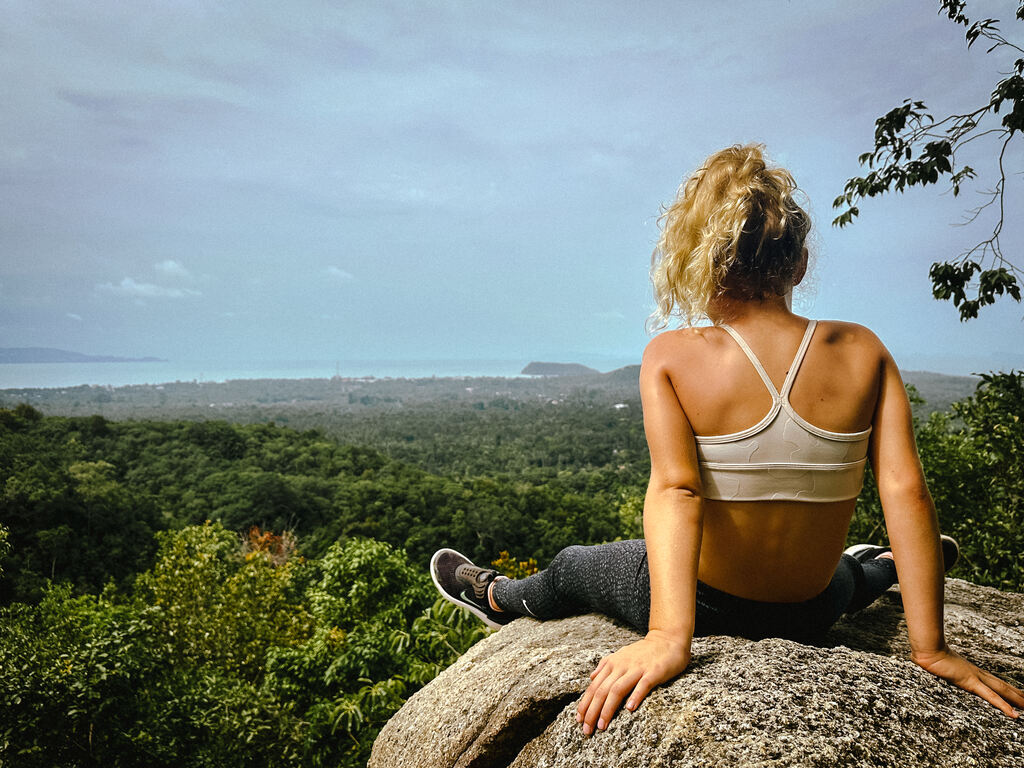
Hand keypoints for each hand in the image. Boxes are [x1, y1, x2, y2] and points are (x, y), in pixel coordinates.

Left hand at [576, 630, 690, 735]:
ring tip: (602, 725)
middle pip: (602, 690)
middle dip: (592, 711)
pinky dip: (635, 696)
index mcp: (612, 663)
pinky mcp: (653, 672)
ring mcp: (637, 668)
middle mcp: (621, 665)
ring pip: (617, 689)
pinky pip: (642, 685)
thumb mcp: (621, 654)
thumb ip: (605, 665)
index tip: (578, 720)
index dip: (585, 703)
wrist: (668, 639)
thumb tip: (591, 678)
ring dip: (608, 708)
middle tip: (587, 729)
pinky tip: (630, 709)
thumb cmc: (644, 651)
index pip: (594, 686)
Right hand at [911, 645, 1023, 717]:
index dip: (1006, 688)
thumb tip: (928, 667)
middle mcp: (977, 674)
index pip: (993, 681)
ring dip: (1017, 699)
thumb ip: (936, 668)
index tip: (1017, 694)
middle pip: (1003, 686)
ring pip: (1002, 691)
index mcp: (970, 671)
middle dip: (1017, 694)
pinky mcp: (971, 682)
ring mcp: (975, 677)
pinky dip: (1004, 706)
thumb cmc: (928, 655)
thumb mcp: (935, 665)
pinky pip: (991, 697)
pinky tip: (1014, 715)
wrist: (927, 649)